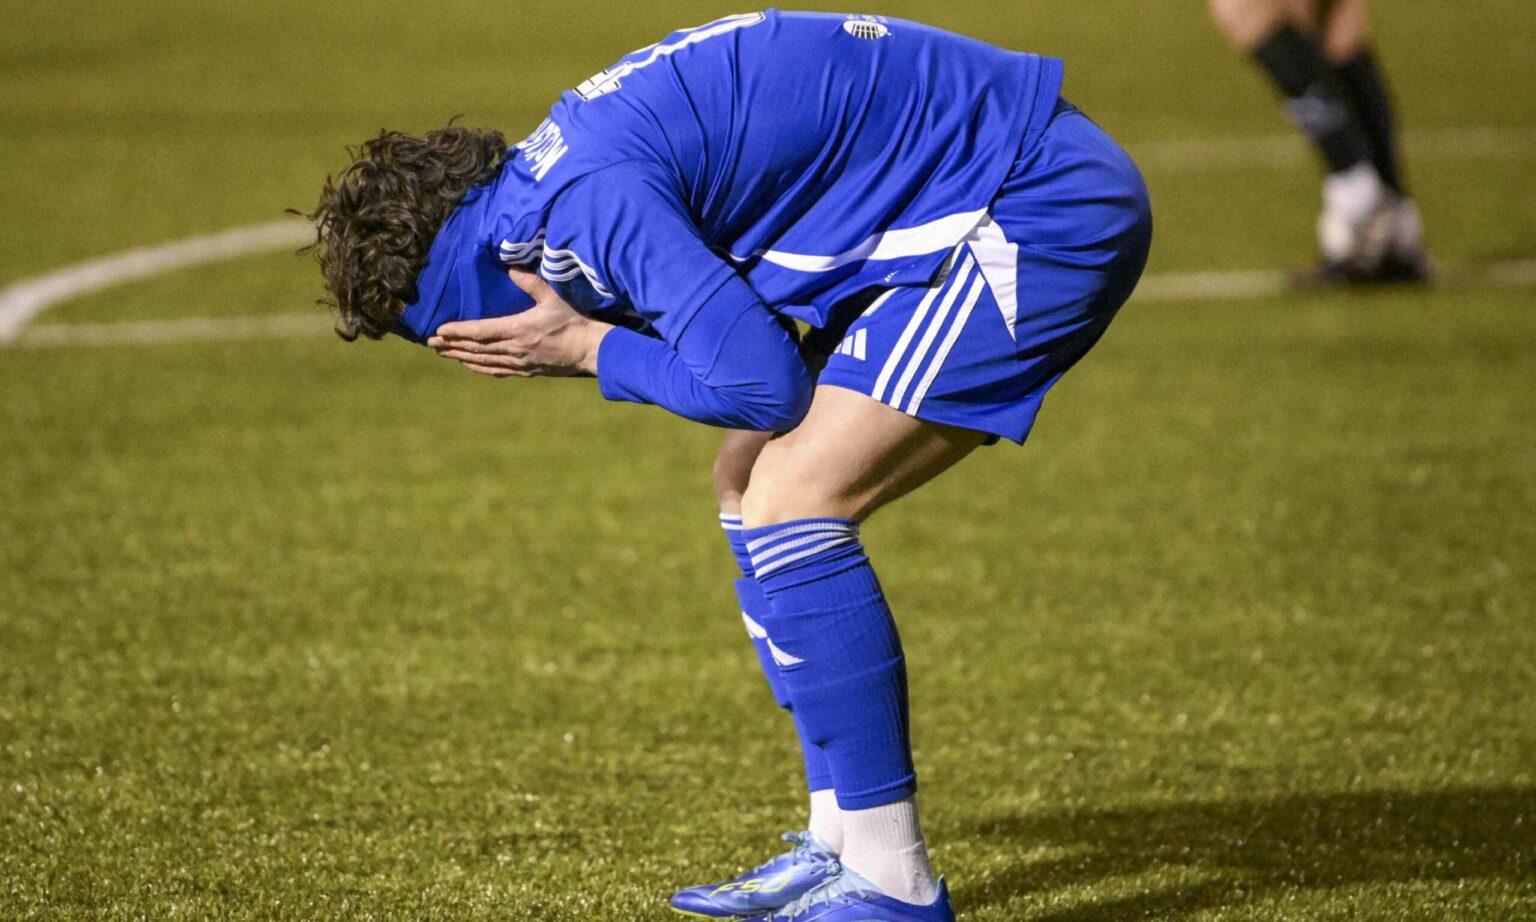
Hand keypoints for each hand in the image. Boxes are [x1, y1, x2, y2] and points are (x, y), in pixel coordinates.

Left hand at [428, 269, 612, 377]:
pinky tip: (468, 365)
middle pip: (475, 348)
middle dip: (451, 345)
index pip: (480, 331)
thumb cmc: (573, 321)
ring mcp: (519, 362)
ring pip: (483, 361)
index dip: (457, 331)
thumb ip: (531, 282)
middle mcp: (515, 349)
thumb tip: (512, 268)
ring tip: (442, 353)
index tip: (439, 330)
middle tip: (430, 343)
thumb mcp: (553, 297)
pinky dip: (479, 368)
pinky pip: (496, 370)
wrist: (589, 350)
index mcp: (519, 329)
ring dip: (460, 357)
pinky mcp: (526, 371)